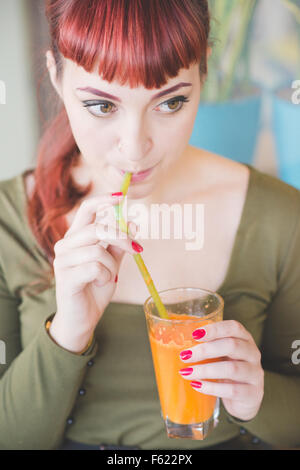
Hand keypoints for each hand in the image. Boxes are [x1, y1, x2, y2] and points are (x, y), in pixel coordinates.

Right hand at [51, 193, 141, 351]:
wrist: (82, 319)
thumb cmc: (94, 289)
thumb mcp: (112, 263)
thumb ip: (120, 245)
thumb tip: (134, 224)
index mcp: (76, 238)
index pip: (87, 210)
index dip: (104, 200)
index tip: (122, 197)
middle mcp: (65, 245)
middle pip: (97, 228)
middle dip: (122, 238)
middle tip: (137, 249)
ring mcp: (62, 261)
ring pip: (98, 250)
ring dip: (111, 265)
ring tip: (108, 277)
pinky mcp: (65, 277)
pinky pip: (95, 267)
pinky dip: (105, 277)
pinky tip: (99, 284)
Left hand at [179, 320, 263, 420]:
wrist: (245, 399)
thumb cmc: (227, 370)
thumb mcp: (220, 355)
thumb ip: (206, 346)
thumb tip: (175, 341)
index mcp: (244, 338)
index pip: (233, 327)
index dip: (214, 329)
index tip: (194, 334)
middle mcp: (252, 353)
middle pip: (232, 345)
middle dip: (205, 350)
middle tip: (184, 356)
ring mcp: (255, 374)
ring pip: (232, 369)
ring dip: (205, 370)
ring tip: (186, 372)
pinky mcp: (252, 393)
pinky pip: (232, 390)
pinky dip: (212, 387)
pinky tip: (197, 386)